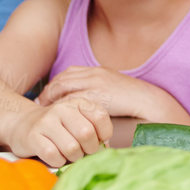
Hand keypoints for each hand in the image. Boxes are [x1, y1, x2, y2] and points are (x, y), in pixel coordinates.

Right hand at [7, 96, 112, 165]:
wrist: (23, 124)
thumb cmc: (58, 128)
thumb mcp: (77, 120)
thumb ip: (94, 129)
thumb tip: (105, 147)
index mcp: (78, 102)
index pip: (100, 116)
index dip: (104, 134)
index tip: (99, 141)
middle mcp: (62, 109)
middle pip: (86, 134)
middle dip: (89, 149)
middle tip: (84, 152)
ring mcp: (46, 122)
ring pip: (71, 147)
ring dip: (74, 157)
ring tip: (70, 155)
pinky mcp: (33, 137)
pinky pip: (53, 155)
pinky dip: (59, 161)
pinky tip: (56, 157)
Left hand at [38, 65, 173, 120]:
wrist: (150, 103)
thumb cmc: (134, 103)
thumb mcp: (114, 93)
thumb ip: (98, 95)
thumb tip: (85, 108)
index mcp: (98, 71)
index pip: (69, 74)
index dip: (55, 85)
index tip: (47, 98)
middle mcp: (95, 73)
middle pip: (62, 78)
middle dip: (48, 92)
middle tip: (39, 106)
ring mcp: (96, 82)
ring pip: (64, 87)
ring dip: (51, 99)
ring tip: (44, 113)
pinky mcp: (98, 94)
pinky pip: (73, 98)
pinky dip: (62, 107)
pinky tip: (57, 117)